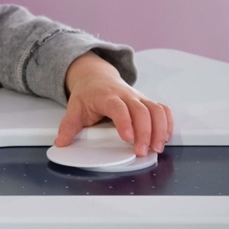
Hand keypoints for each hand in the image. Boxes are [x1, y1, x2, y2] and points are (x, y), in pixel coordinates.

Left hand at [54, 53, 173, 156]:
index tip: (127, 137)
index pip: (118, 107)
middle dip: (144, 132)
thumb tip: (61, 142)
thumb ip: (68, 126)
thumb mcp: (74, 108)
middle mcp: (126, 95)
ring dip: (159, 129)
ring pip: (156, 110)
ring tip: (156, 148)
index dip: (125, 122)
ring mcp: (139, 98)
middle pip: (141, 110)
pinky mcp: (147, 102)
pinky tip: (165, 137)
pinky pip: (163, 109)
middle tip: (141, 151)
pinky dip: (167, 123)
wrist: (97, 77)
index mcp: (107, 96)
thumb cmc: (88, 94)